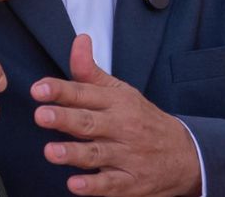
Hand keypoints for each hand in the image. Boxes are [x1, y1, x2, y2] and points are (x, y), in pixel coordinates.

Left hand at [32, 35, 202, 195]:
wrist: (185, 154)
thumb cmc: (143, 120)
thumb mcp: (121, 92)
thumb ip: (92, 72)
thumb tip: (78, 41)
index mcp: (117, 102)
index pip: (86, 93)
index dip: (61, 90)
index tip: (39, 89)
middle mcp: (122, 127)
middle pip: (90, 122)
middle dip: (65, 119)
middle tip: (41, 115)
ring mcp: (128, 156)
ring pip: (98, 154)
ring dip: (74, 153)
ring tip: (51, 152)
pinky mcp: (131, 182)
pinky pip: (112, 184)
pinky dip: (94, 186)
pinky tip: (76, 185)